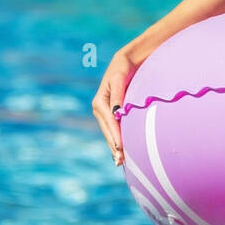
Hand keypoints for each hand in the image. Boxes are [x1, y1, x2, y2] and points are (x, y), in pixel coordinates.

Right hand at [92, 47, 138, 166]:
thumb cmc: (123, 69)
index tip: (121, 149)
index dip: (115, 136)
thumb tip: (117, 113)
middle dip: (114, 146)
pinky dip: (116, 141)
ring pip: (109, 133)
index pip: (109, 122)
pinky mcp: (110, 114)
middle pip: (108, 131)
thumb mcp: (119, 79)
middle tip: (120, 161)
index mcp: (100, 102)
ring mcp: (104, 113)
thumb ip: (118, 97)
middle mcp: (99, 109)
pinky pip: (113, 130)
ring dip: (114, 146)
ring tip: (120, 161)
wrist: (125, 63)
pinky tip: (120, 152)